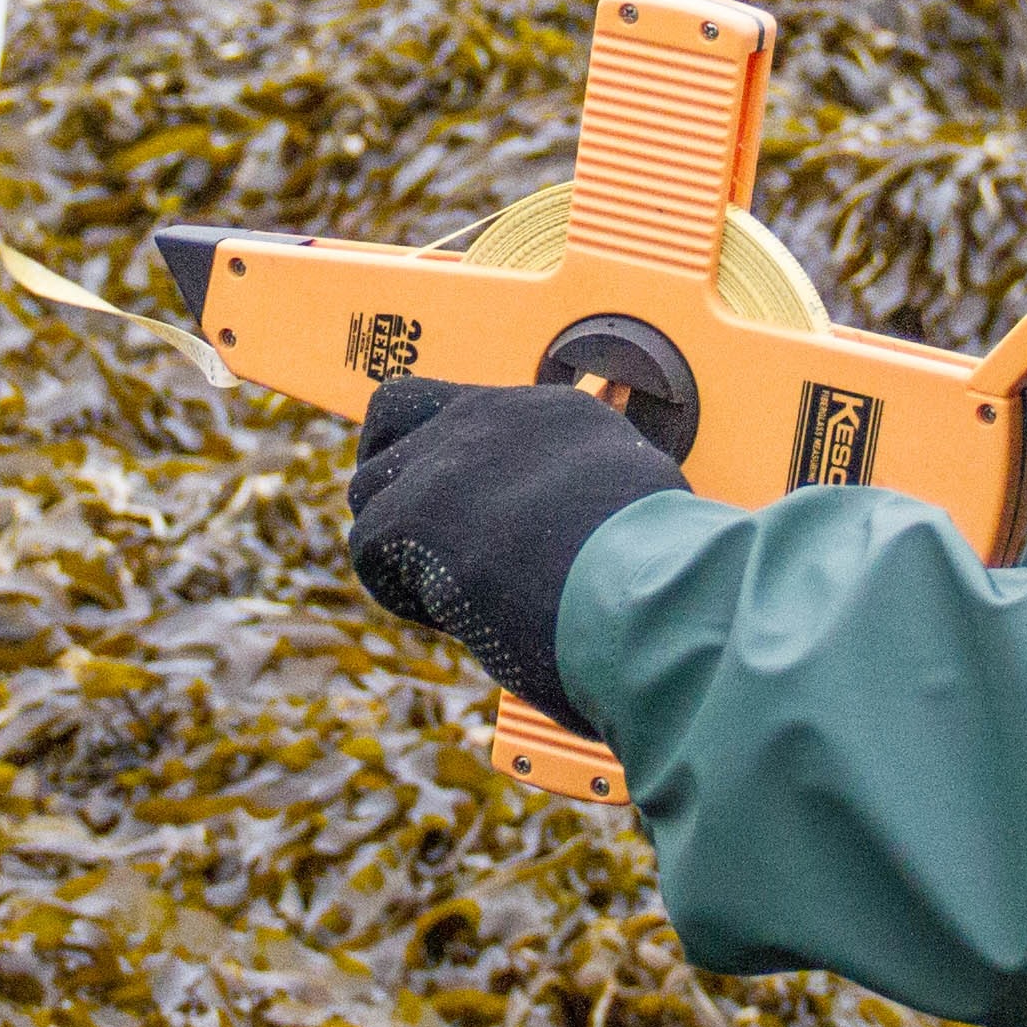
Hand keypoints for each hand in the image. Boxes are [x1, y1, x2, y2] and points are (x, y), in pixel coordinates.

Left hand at [346, 377, 686, 732]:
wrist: (645, 594)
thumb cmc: (656, 582)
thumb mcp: (632, 514)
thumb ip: (584, 502)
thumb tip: (573, 541)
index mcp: (551, 417)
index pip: (470, 411)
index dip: (453, 459)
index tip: (470, 509)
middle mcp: (492, 418)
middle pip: (395, 412)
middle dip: (391, 467)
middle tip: (415, 530)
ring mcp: (446, 457)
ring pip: (371, 490)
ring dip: (400, 544)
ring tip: (457, 591)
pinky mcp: (410, 512)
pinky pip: (370, 552)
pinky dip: (404, 594)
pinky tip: (460, 614)